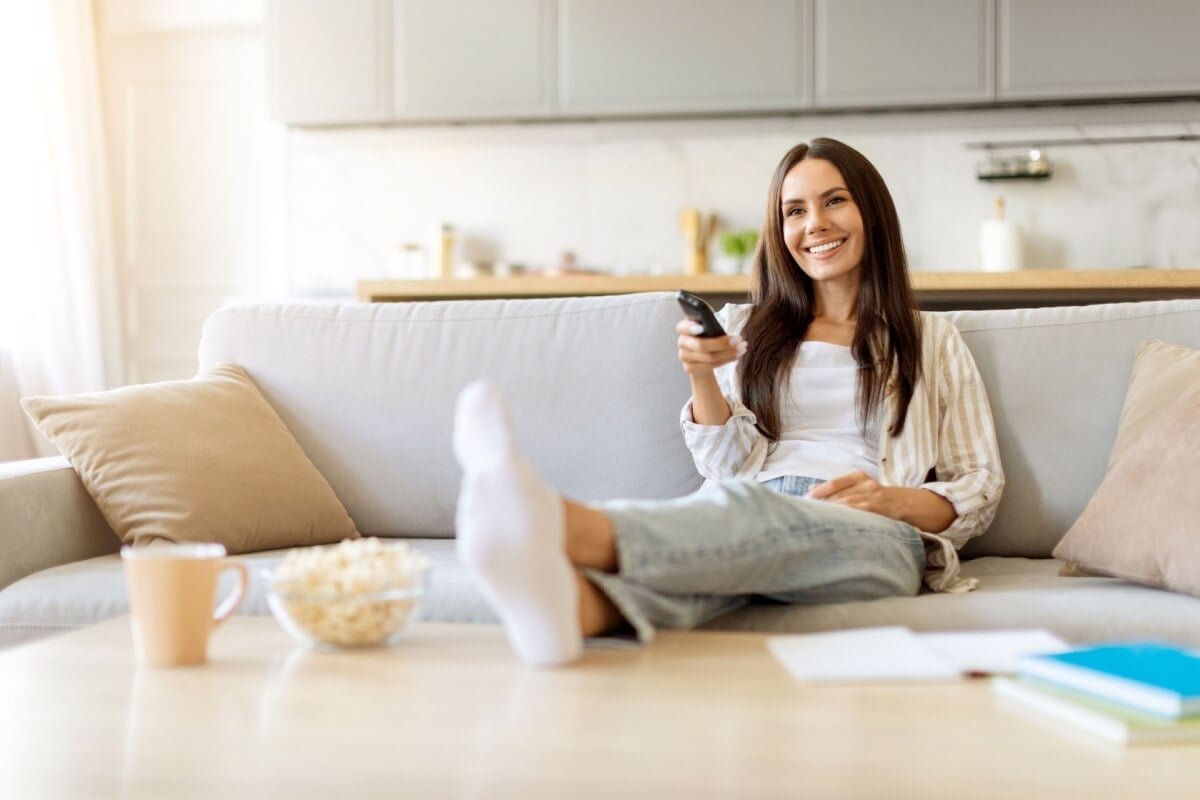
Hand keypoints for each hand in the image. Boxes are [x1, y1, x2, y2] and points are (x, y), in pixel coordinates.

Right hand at [676, 319, 746, 377]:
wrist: (700, 356)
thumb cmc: (707, 336)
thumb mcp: (707, 328)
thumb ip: (709, 326)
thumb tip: (723, 333)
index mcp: (683, 328)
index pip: (682, 327)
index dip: (690, 327)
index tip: (702, 327)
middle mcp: (681, 342)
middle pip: (700, 345)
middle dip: (722, 343)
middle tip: (739, 340)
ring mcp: (685, 357)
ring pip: (709, 357)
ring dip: (729, 353)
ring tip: (742, 347)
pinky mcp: (691, 369)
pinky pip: (712, 366)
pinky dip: (727, 359)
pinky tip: (737, 355)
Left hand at [808, 470, 957, 532]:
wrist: (908, 504)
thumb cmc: (875, 499)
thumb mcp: (857, 489)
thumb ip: (836, 490)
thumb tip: (810, 491)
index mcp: (857, 476)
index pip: (834, 483)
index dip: (819, 492)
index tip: (805, 500)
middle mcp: (866, 483)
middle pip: (839, 495)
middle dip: (822, 505)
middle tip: (806, 514)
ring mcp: (875, 495)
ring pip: (849, 504)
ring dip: (833, 513)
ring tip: (818, 521)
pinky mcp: (881, 508)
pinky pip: (862, 513)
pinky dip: (849, 518)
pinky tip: (839, 525)